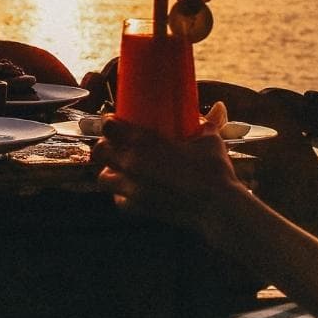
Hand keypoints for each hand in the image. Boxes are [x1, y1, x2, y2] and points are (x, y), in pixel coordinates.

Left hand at [92, 115, 244, 234]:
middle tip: (115, 142)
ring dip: (109, 170)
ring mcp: (132, 188)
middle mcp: (132, 164)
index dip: (109, 122)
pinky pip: (118, 200)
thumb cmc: (213, 170)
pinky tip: (132, 189)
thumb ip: (206, 123)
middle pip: (100, 151)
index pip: (110, 127)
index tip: (114, 120)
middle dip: (105, 145)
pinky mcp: (138, 208)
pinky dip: (120, 194)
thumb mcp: (209, 140)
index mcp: (145, 142)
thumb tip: (218, 109)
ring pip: (103, 177)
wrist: (216, 207)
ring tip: (120, 167)